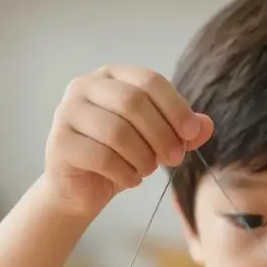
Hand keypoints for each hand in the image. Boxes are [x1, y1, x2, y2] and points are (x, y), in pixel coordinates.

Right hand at [42, 64, 213, 216]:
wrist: (80, 189)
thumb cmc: (119, 158)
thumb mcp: (155, 142)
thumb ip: (180, 131)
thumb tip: (206, 126)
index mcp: (111, 76)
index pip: (149, 81)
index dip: (175, 107)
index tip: (191, 133)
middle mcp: (84, 86)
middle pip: (133, 102)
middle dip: (161, 134)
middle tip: (175, 159)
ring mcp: (67, 113)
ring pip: (117, 132)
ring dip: (142, 157)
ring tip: (146, 170)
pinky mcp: (59, 143)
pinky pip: (101, 157)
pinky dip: (124, 173)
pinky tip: (130, 180)